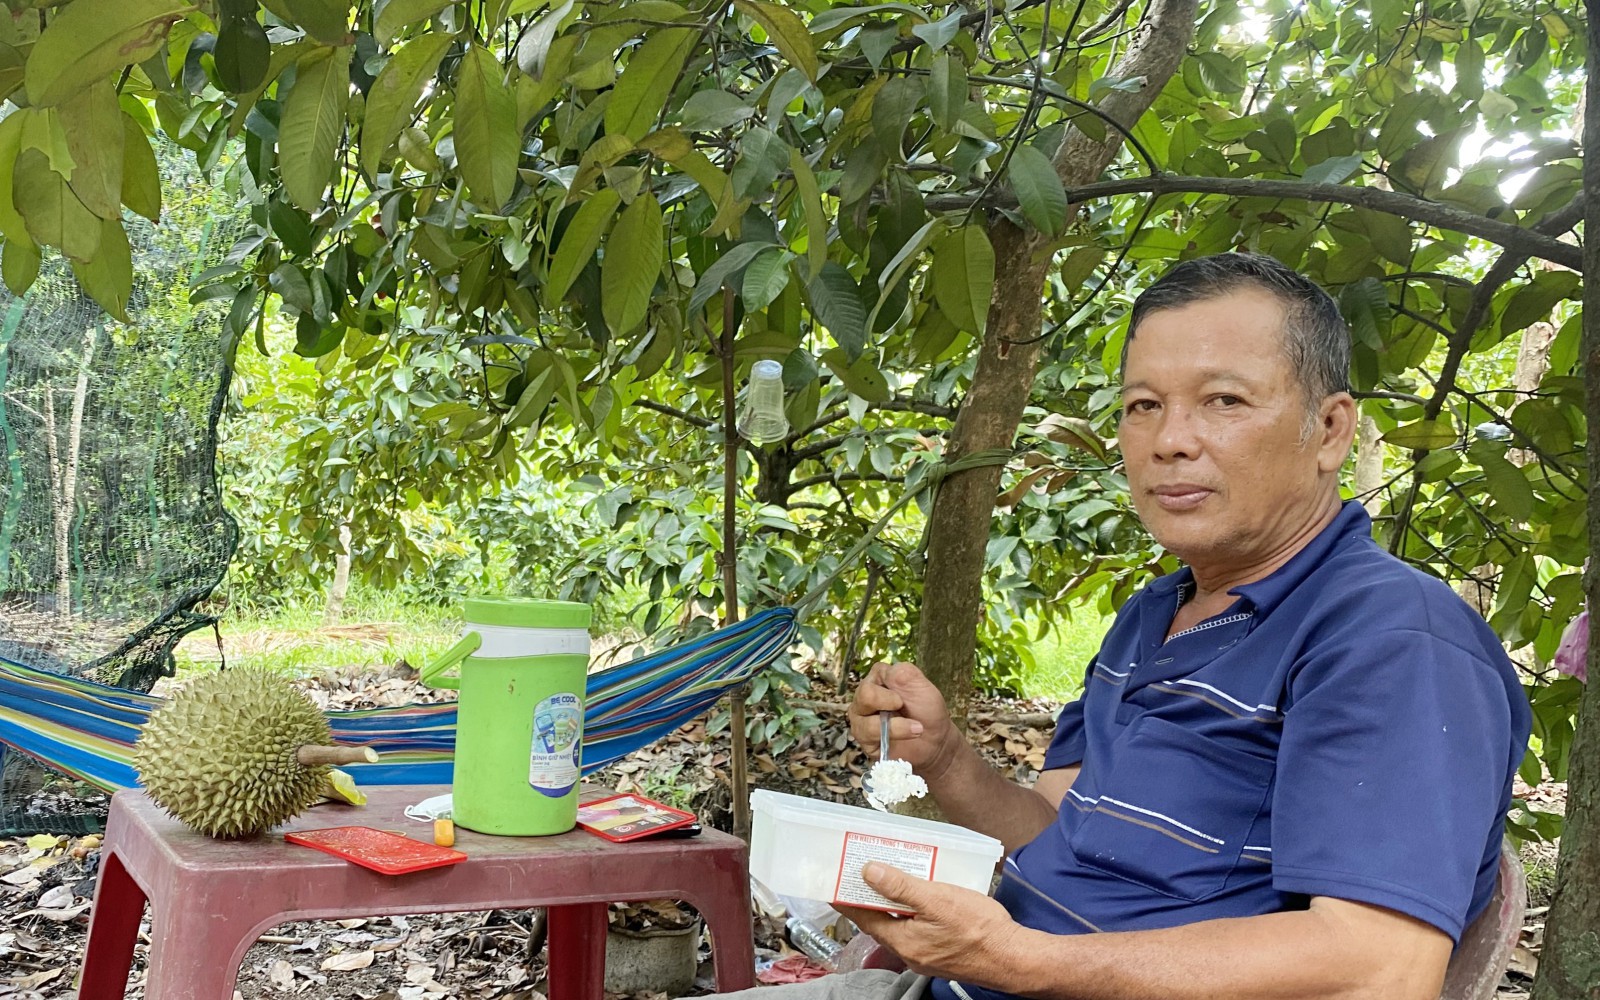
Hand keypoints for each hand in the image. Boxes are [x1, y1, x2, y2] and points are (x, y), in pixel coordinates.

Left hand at [836, 862, 1033, 988]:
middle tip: (860, 873)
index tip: (833, 883)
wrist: (1013, 957)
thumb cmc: (979, 930)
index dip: (846, 898)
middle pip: (879, 921)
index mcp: (902, 940)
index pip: (863, 917)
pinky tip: (920, 897)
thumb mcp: (936, 900)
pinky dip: (910, 912)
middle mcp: (910, 951)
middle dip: (868, 898)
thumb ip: (901, 887)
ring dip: (891, 904)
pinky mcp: (941, 952)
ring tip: (889, 878)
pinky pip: (916, 928)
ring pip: (899, 924)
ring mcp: (926, 954)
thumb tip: (869, 872)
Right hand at [848, 661, 958, 776]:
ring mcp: (861, 719)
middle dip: (889, 703)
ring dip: (896, 726)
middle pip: (864, 695)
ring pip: (866, 721)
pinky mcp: (864, 740)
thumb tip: (887, 670)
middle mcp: (865, 698)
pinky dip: (893, 736)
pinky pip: (868, 737)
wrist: (936, 741)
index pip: (876, 673)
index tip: (905, 694)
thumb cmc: (927, 711)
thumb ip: (904, 673)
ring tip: (916, 728)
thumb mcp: (922, 686)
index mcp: (878, 679)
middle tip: (904, 708)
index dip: (893, 685)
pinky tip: (907, 736)